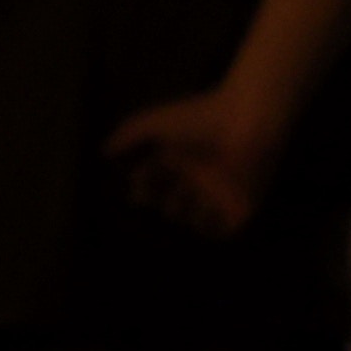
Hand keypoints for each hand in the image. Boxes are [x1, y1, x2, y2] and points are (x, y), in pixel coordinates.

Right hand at [108, 80, 284, 236]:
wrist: (246, 123)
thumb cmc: (199, 119)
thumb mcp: (154, 122)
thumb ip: (127, 134)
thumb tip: (104, 152)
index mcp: (177, 158)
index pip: (152, 180)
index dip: (140, 188)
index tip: (136, 188)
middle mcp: (195, 178)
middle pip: (169, 202)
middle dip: (159, 204)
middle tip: (156, 199)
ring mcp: (216, 194)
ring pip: (192, 218)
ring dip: (182, 217)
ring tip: (182, 204)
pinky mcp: (238, 208)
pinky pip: (221, 231)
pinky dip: (209, 230)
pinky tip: (201, 217)